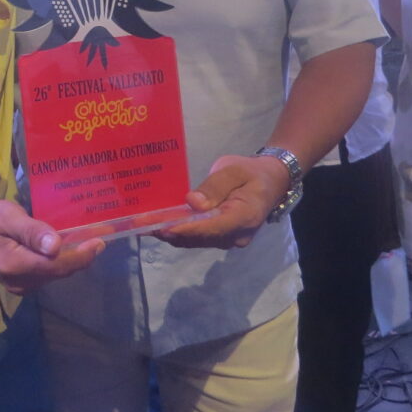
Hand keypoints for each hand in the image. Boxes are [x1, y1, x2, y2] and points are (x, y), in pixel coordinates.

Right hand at [0, 200, 104, 294]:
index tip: (98, 243)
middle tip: (98, 241)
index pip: (57, 266)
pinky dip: (58, 264)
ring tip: (85, 243)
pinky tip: (64, 251)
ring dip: (70, 262)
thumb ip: (32, 232)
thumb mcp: (8, 217)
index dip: (81, 257)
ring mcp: (18, 285)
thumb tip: (56, 246)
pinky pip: (45, 275)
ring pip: (53, 276)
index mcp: (17, 264)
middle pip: (58, 273)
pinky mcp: (18, 283)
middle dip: (80, 258)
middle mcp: (19, 281)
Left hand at [153, 154, 289, 249]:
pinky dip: (178, 232)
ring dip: (170, 234)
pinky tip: (158, 225)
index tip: (163, 227)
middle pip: (200, 237)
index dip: (186, 229)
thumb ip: (215, 186)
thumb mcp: (234, 170)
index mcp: (244, 217)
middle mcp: (236, 235)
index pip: (212, 227)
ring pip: (196, 241)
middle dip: (170, 231)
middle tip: (141, 224)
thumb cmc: (251, 172)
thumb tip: (192, 202)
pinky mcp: (221, 237)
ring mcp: (229, 239)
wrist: (269, 182)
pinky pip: (198, 238)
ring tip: (143, 225)